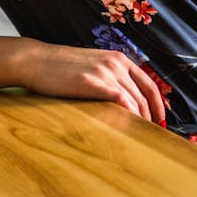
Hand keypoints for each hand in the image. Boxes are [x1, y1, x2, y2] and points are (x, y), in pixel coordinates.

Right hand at [19, 41, 167, 124]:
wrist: (36, 61)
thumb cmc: (60, 68)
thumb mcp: (91, 66)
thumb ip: (108, 77)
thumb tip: (122, 100)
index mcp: (118, 58)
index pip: (149, 84)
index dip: (158, 105)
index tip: (160, 122)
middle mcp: (116, 63)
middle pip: (144, 95)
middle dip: (152, 117)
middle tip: (152, 136)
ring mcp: (104, 71)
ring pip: (134, 100)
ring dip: (141, 121)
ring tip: (142, 138)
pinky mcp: (92, 82)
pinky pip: (120, 100)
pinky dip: (129, 115)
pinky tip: (129, 128)